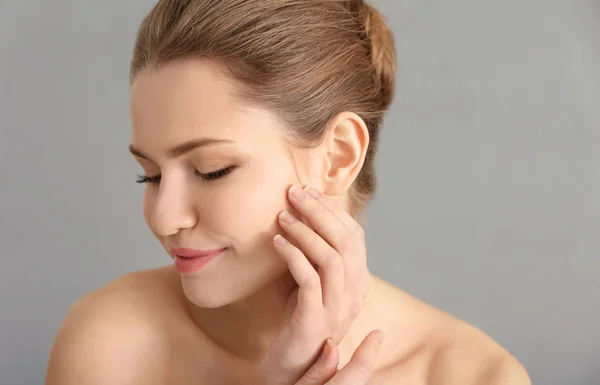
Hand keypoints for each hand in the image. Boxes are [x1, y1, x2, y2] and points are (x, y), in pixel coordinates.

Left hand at [259, 185, 372, 384]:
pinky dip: (293, 255)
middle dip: (319, 212)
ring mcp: (338, 308)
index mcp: (359, 282)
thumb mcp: (314, 281)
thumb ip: (317, 253)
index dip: (332, 211)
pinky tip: (276, 242)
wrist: (291, 362)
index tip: (309, 191)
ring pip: (331, 257)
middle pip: (346, 241)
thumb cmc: (300, 317)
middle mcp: (355, 294)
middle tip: (294, 194)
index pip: (355, 236)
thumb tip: (304, 212)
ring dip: (305, 231)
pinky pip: (309, 278)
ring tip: (282, 216)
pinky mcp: (316, 319)